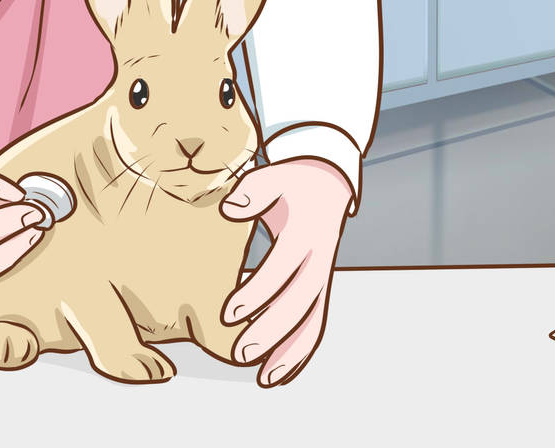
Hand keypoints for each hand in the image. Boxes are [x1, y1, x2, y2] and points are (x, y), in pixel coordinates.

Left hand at [219, 156, 354, 386]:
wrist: (328, 183)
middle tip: (240, 353)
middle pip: (299, 302)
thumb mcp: (274, 176)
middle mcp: (319, 259)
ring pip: (311, 320)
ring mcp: (323, 277)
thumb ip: (253, 191)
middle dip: (271, 331)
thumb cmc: (292, 183)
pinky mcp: (320, 289)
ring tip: (263, 379)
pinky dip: (300, 352)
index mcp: (306, 232)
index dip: (257, 292)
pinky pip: (315, 324)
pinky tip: (278, 375)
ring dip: (290, 351)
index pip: (282, 267)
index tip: (227, 314)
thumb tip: (230, 207)